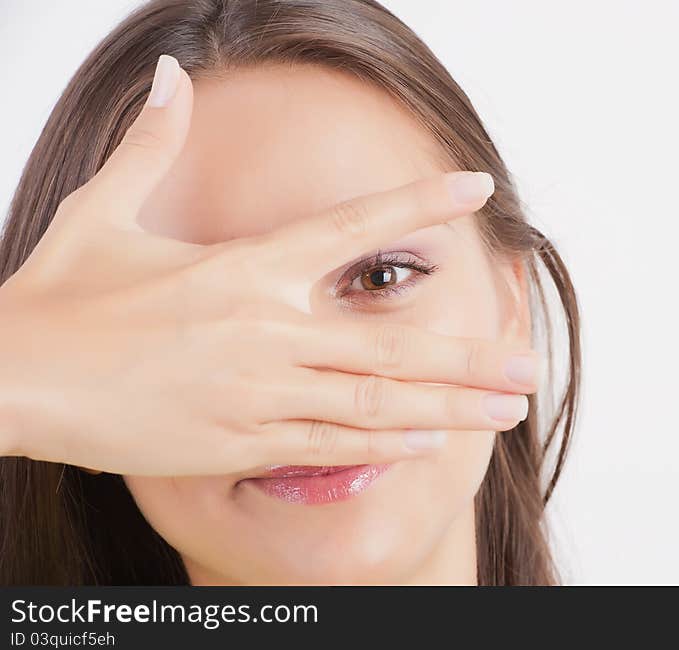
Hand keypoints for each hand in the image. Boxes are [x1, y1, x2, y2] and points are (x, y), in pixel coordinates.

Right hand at [0, 55, 538, 474]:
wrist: (13, 381)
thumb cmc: (58, 299)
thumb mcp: (101, 210)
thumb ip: (151, 145)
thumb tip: (165, 75)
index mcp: (242, 268)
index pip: (350, 229)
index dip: (418, 207)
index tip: (478, 192)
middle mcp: (264, 332)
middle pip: (389, 344)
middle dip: (469, 355)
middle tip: (529, 362)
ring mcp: (257, 394)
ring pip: (373, 404)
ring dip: (447, 409)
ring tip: (506, 412)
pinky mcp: (238, 442)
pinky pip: (327, 447)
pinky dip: (382, 444)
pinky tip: (429, 443)